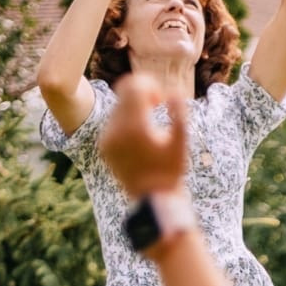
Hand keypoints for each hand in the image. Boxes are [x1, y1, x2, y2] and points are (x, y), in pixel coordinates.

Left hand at [101, 75, 189, 197]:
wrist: (151, 199)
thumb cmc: (171, 171)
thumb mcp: (181, 142)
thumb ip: (180, 113)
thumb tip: (175, 91)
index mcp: (136, 126)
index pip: (135, 87)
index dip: (149, 86)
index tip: (160, 99)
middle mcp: (116, 129)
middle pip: (124, 93)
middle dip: (141, 93)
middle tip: (156, 104)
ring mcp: (107, 138)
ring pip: (118, 106)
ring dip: (134, 107)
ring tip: (149, 123)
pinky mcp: (104, 146)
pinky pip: (113, 122)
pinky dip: (126, 121)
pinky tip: (140, 135)